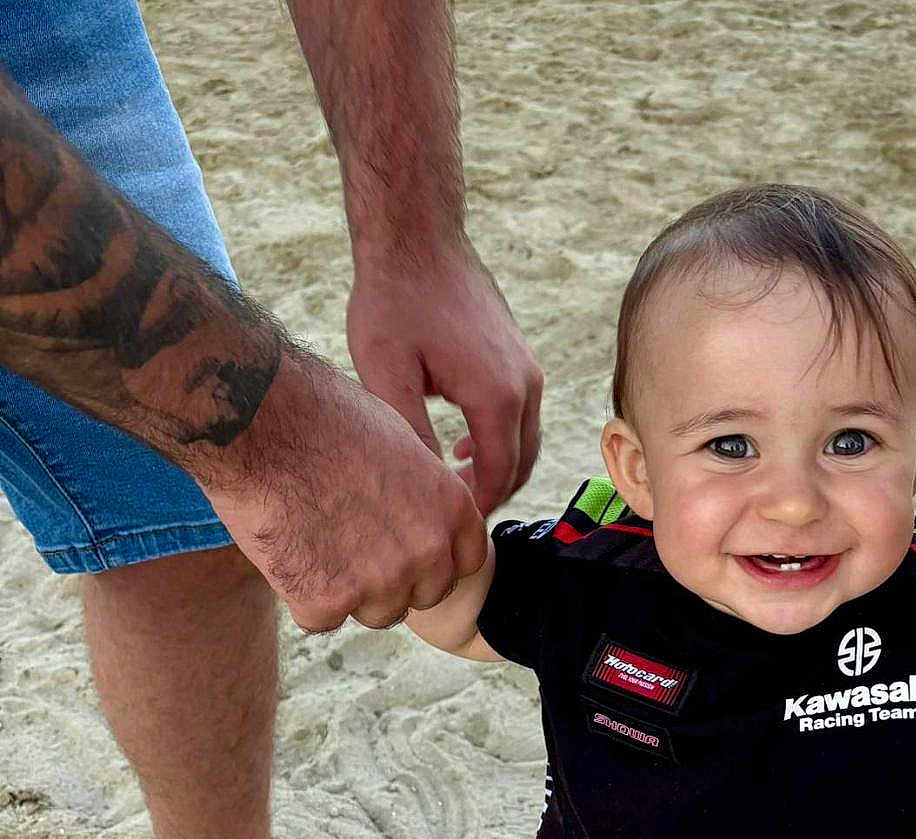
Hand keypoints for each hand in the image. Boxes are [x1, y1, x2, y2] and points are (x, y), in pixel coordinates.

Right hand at [201, 355, 488, 631]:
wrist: (257, 418)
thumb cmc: (322, 415)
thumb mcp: (401, 443)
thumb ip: (424, 495)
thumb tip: (426, 518)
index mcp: (452, 509)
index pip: (464, 563)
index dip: (432, 559)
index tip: (404, 546)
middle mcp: (427, 552)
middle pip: (423, 595)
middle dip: (394, 580)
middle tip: (349, 545)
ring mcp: (380, 582)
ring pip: (376, 613)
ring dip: (349, 591)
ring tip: (313, 540)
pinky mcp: (327, 601)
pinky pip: (322, 618)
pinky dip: (300, 594)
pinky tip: (284, 550)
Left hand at [347, 240, 542, 513]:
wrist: (417, 236)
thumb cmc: (393, 298)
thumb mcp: (386, 372)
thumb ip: (410, 433)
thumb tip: (424, 487)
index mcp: (497, 397)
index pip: (500, 477)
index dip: (475, 509)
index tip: (444, 525)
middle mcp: (525, 386)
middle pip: (523, 465)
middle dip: (491, 495)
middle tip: (449, 517)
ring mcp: (528, 370)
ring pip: (527, 442)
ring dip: (497, 469)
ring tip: (453, 486)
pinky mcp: (521, 357)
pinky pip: (522, 416)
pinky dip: (500, 442)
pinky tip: (462, 445)